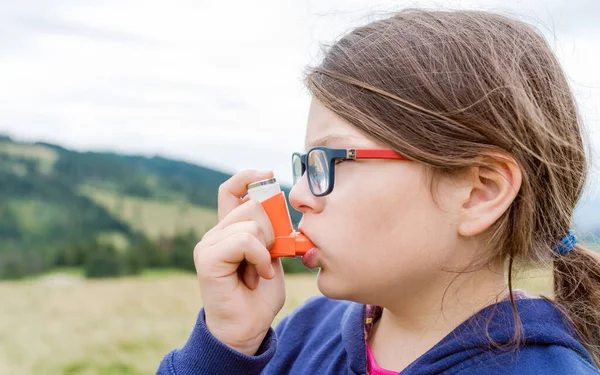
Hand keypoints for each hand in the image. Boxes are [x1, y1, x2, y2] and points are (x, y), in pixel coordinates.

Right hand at [193, 170, 285, 355]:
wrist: (248, 327)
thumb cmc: (261, 294)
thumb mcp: (273, 254)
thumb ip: (272, 231)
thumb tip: (276, 201)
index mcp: (230, 229)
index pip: (232, 190)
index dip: (248, 177)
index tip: (267, 174)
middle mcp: (216, 232)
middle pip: (253, 205)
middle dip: (274, 229)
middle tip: (270, 257)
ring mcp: (208, 244)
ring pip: (252, 222)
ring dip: (267, 249)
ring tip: (260, 272)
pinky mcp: (207, 258)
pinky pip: (245, 240)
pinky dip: (260, 257)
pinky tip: (259, 276)